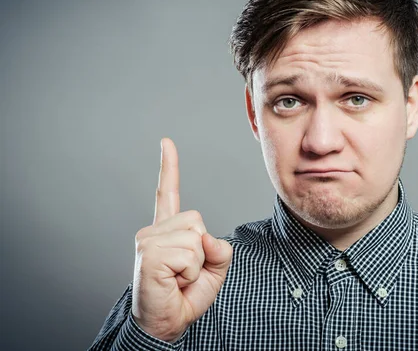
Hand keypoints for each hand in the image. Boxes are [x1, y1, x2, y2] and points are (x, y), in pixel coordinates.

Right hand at [131, 138, 232, 342]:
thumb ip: (218, 249)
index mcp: (167, 231)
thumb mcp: (213, 270)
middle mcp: (154, 231)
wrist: (166, 324)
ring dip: (197, 264)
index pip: (168, 193)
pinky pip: (190, 253)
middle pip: (197, 220)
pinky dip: (191, 272)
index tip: (166, 142)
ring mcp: (148, 240)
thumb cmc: (185, 296)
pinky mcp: (150, 253)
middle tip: (184, 273)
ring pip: (196, 237)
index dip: (169, 168)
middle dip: (202, 250)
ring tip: (178, 278)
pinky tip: (173, 281)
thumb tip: (205, 236)